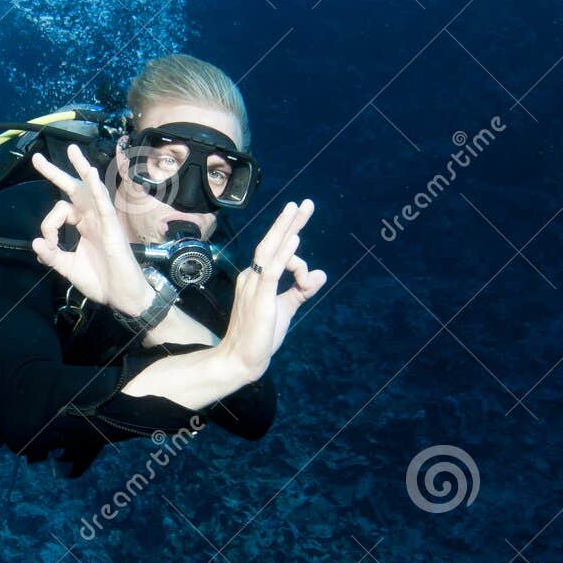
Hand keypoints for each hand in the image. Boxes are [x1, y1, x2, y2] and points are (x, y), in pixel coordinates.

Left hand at [30, 143, 153, 313]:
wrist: (123, 297)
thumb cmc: (102, 281)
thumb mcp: (68, 268)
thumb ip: (51, 256)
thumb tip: (35, 242)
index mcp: (83, 224)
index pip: (59, 212)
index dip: (47, 226)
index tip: (48, 246)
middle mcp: (93, 218)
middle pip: (73, 189)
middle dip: (55, 172)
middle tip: (36, 158)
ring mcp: (103, 220)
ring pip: (91, 188)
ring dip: (81, 167)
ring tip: (72, 150)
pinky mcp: (112, 228)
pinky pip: (103, 204)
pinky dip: (96, 189)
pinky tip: (90, 174)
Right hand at [219, 199, 327, 381]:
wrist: (241, 360)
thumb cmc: (260, 335)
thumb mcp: (286, 308)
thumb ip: (302, 290)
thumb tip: (320, 273)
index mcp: (256, 279)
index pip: (278, 255)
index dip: (295, 248)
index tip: (309, 246)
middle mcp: (252, 277)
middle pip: (271, 243)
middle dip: (288, 221)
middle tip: (303, 203)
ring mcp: (254, 286)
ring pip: (270, 250)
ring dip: (286, 228)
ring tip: (298, 209)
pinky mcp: (260, 298)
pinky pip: (272, 271)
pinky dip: (285, 254)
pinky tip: (295, 240)